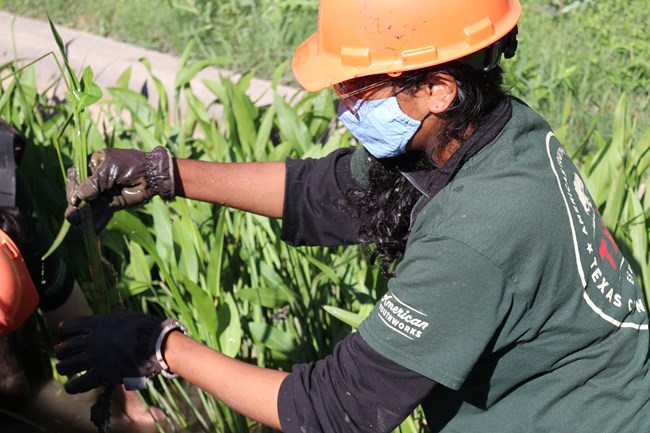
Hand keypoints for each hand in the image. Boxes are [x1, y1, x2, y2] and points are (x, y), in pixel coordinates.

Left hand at [54, 308, 185, 393]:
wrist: (156, 344)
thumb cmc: (146, 327)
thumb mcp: (130, 315)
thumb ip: (119, 314)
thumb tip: (115, 310)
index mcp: (99, 324)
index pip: (72, 326)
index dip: (64, 330)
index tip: (61, 333)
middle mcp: (93, 341)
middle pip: (66, 347)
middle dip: (61, 351)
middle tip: (61, 354)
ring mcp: (96, 358)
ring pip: (68, 366)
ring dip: (63, 368)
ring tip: (63, 369)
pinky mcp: (102, 374)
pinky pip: (81, 383)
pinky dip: (73, 386)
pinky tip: (70, 387)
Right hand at [64, 146, 174, 231]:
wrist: (154, 174)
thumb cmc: (132, 165)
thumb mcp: (110, 170)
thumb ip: (93, 184)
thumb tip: (78, 198)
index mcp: (94, 165)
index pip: (76, 177)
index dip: (73, 189)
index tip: (73, 200)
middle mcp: (98, 179)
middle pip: (83, 194)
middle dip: (77, 207)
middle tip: (72, 218)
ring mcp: (106, 192)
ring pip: (93, 206)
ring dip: (86, 217)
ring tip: (80, 228)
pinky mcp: (115, 203)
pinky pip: (104, 213)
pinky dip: (99, 222)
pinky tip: (93, 232)